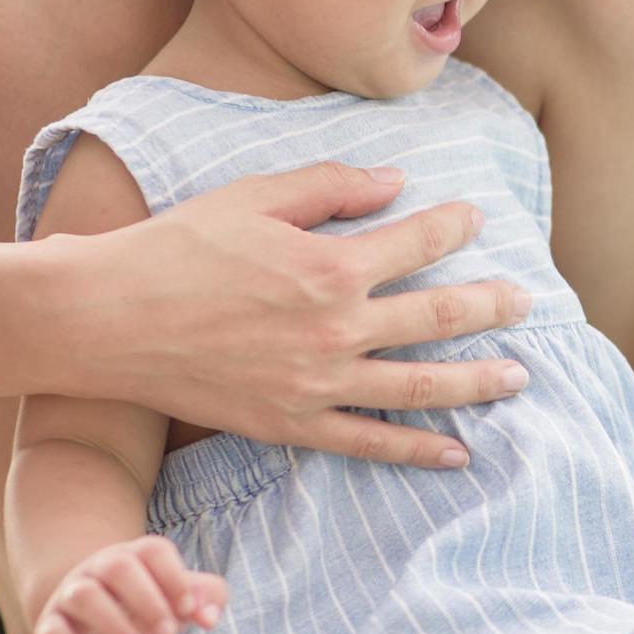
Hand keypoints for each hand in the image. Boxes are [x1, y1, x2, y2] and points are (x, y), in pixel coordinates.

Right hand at [32, 535, 228, 633]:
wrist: (96, 622)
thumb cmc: (150, 606)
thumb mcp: (180, 599)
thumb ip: (205, 598)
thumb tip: (209, 616)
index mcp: (135, 556)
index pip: (153, 551)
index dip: (174, 577)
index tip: (189, 609)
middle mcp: (99, 569)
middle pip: (117, 567)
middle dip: (146, 600)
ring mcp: (70, 595)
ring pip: (83, 595)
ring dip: (113, 624)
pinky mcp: (50, 626)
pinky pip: (52, 632)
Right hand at [60, 161, 534, 466]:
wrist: (106, 319)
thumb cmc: (176, 247)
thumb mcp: (254, 197)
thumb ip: (331, 187)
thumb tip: (396, 182)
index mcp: (330, 265)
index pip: (418, 243)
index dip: (453, 225)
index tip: (475, 218)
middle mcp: (336, 329)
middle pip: (438, 317)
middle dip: (491, 307)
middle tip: (527, 301)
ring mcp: (317, 384)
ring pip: (418, 385)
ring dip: (476, 382)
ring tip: (518, 376)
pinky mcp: (291, 424)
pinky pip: (370, 443)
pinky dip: (418, 449)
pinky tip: (458, 451)